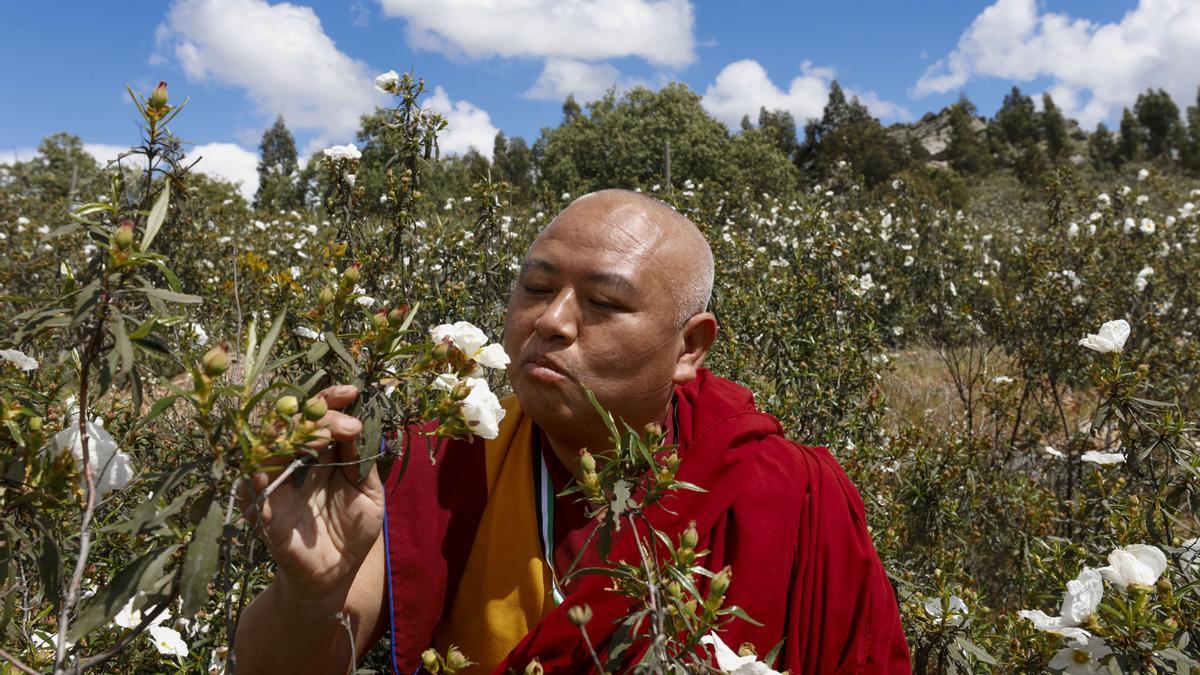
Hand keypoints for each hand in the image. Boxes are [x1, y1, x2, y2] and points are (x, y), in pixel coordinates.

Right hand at [242, 384, 383, 595]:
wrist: (337, 574)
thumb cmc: (353, 531)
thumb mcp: (369, 494)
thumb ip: (363, 463)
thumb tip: (361, 425)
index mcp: (320, 454)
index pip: (318, 416)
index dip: (331, 400)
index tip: (353, 391)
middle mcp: (294, 462)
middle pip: (292, 422)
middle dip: (319, 415)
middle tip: (349, 424)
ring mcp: (276, 484)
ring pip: (269, 445)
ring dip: (293, 436)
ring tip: (323, 437)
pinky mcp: (264, 511)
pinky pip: (252, 487)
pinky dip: (258, 472)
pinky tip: (272, 462)